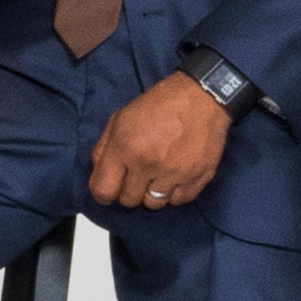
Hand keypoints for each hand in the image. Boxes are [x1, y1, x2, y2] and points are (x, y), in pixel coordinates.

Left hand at [86, 70, 233, 213]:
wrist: (201, 97)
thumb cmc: (158, 105)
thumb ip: (104, 149)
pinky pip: (179, 201)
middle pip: (129, 200)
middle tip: (137, 174)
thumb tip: (99, 174)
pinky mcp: (198, 177)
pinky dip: (175, 193)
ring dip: (152, 194)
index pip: (104, 191)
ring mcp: (175, 173)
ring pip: (154, 204)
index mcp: (125, 148)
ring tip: (157, 175)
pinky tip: (175, 175)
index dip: (104, 192)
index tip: (110, 187)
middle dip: (129, 190)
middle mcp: (149, 164)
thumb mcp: (120, 119)